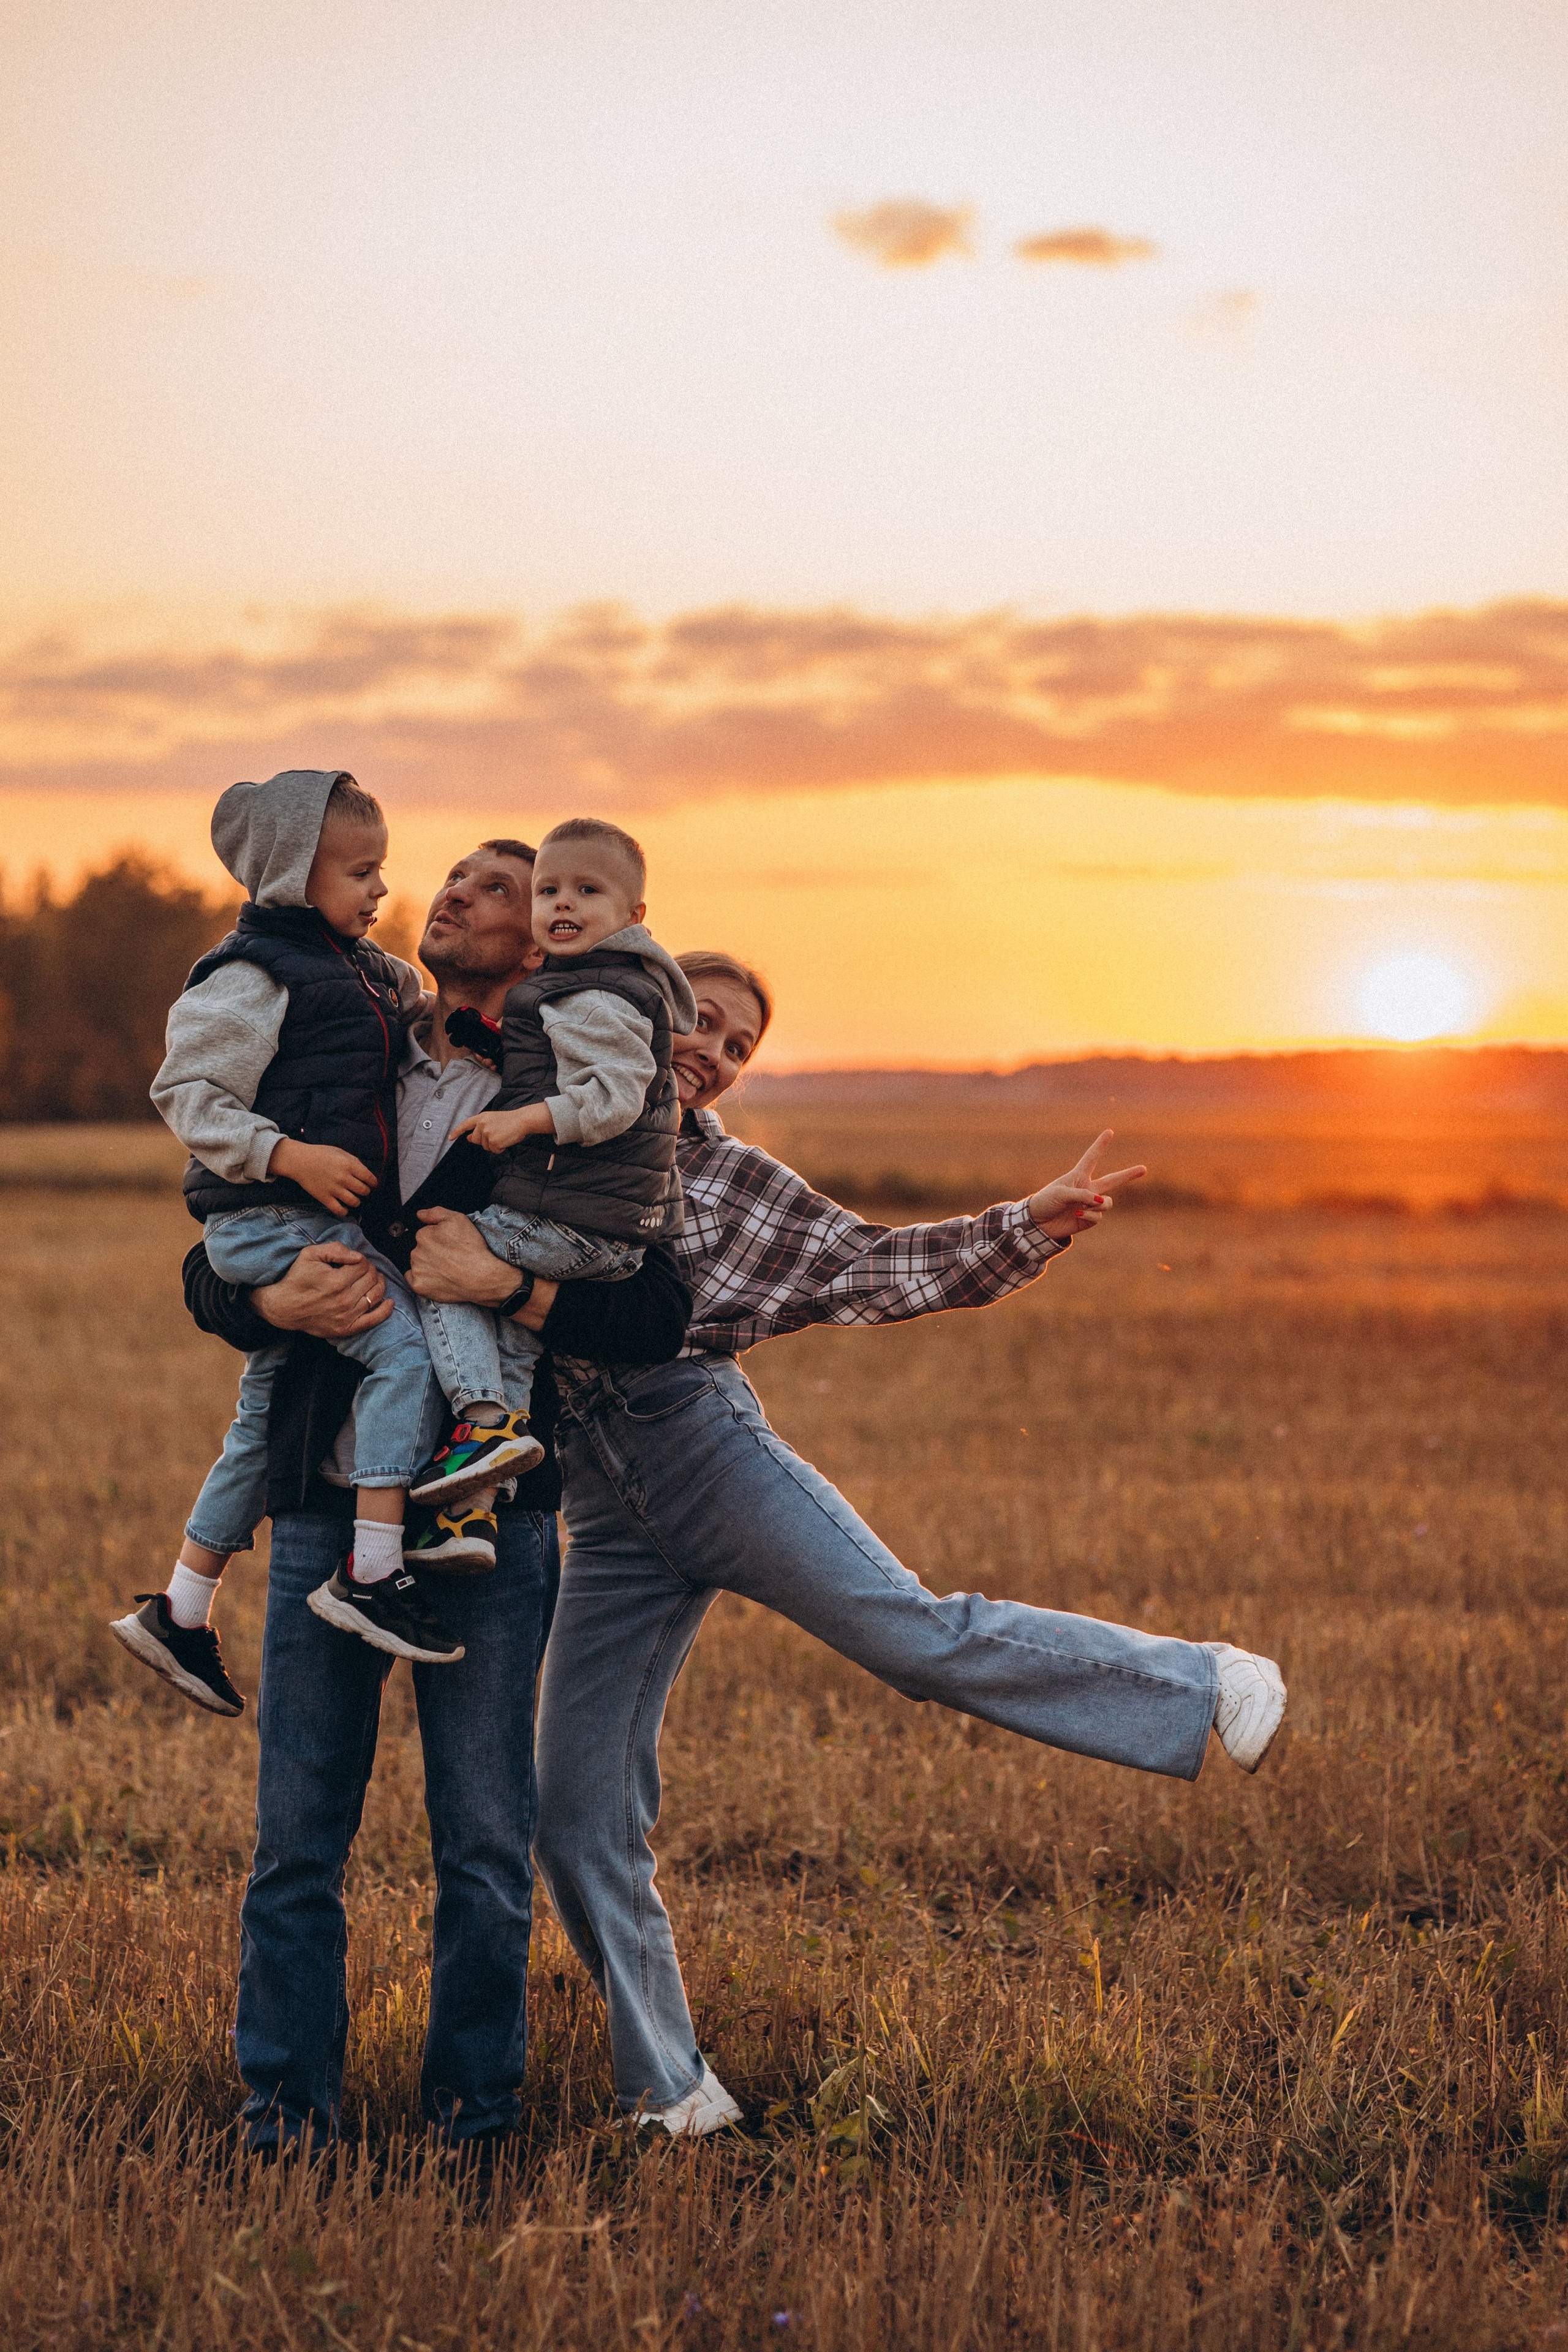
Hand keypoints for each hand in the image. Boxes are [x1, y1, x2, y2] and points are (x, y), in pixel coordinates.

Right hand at [252, 1242, 390, 1337]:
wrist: (283, 1307)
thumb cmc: (297, 1278)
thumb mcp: (310, 1255)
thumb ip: (336, 1249)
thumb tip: (358, 1256)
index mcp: (337, 1281)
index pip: (364, 1265)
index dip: (362, 1259)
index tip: (355, 1261)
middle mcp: (344, 1300)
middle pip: (372, 1278)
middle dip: (370, 1270)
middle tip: (363, 1269)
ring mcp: (347, 1316)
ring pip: (376, 1295)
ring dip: (379, 1284)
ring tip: (373, 1279)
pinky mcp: (346, 1328)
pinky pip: (373, 1320)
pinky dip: (385, 1310)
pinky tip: (390, 1302)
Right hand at [268, 1138, 377, 1215]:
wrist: (299, 1161)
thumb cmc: (320, 1154)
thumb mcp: (340, 1152)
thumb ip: (354, 1162)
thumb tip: (365, 1173)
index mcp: (348, 1165)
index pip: (369, 1178)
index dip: (373, 1182)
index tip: (372, 1184)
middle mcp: (343, 1178)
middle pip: (364, 1191)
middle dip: (365, 1191)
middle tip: (362, 1191)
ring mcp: (334, 1189)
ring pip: (354, 1202)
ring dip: (356, 1201)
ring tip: (353, 1198)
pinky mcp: (324, 1198)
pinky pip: (339, 1210)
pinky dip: (345, 1211)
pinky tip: (344, 1207)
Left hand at [408, 1205, 530, 1308]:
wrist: (481, 1277)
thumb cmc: (471, 1249)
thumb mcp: (458, 1219)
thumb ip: (435, 1213)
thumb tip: (420, 1214)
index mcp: (423, 1235)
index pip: (425, 1234)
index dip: (438, 1239)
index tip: (449, 1245)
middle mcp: (416, 1252)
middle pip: (420, 1249)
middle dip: (432, 1252)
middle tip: (450, 1257)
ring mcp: (416, 1270)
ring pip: (418, 1264)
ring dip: (427, 1265)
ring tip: (447, 1269)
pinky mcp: (419, 1286)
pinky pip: (414, 1280)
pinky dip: (423, 1279)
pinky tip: (438, 1278)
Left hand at [451, 1103, 552, 1153]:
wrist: (522, 1120)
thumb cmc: (510, 1120)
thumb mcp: (492, 1121)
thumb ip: (480, 1129)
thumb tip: (469, 1139)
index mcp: (481, 1117)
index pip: (465, 1124)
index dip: (457, 1131)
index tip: (450, 1138)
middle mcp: (482, 1125)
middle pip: (476, 1140)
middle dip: (485, 1141)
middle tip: (498, 1134)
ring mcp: (487, 1133)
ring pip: (485, 1146)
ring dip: (494, 1145)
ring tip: (503, 1135)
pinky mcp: (493, 1141)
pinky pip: (494, 1151)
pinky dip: (501, 1148)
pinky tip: (506, 1140)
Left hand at [1027, 1131, 1145, 1239]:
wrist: (1037, 1224)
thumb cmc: (1045, 1202)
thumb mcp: (1061, 1193)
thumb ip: (1082, 1194)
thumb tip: (1100, 1201)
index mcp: (1078, 1176)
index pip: (1091, 1158)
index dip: (1100, 1145)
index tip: (1109, 1131)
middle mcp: (1087, 1189)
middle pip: (1113, 1180)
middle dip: (1129, 1174)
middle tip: (1144, 1169)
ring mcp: (1089, 1205)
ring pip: (1107, 1202)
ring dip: (1098, 1203)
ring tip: (1082, 1206)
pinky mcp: (1089, 1219)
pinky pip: (1099, 1216)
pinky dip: (1090, 1214)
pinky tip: (1077, 1214)